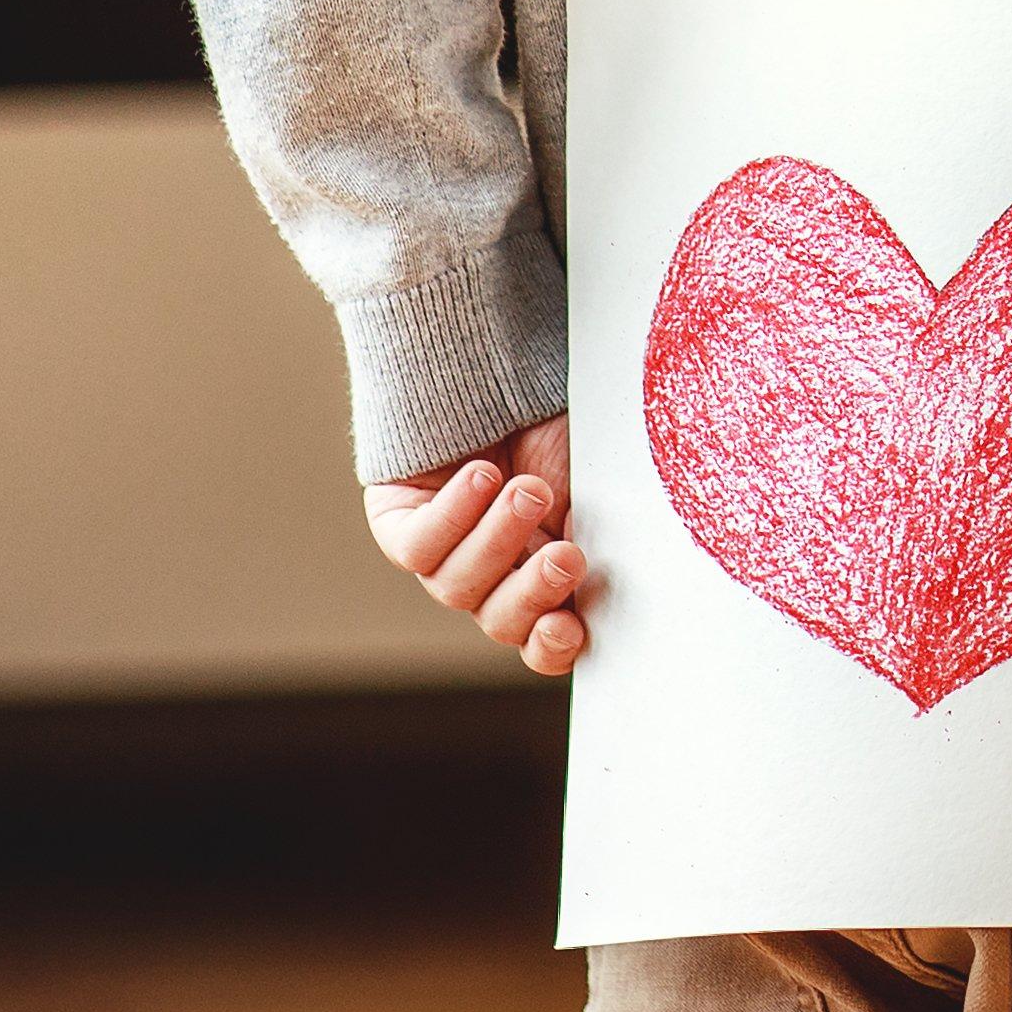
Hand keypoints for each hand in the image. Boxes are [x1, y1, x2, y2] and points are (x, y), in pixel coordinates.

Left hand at [368, 412, 587, 674]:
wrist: (497, 363)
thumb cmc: (554, 421)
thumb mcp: (594, 482)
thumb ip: (602, 534)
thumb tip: (610, 580)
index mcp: (542, 573)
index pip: (543, 637)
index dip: (553, 647)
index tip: (572, 629)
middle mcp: (490, 573)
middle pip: (500, 621)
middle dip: (533, 594)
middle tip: (566, 555)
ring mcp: (442, 554)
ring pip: (458, 587)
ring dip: (498, 541)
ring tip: (524, 488)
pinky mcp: (400, 526)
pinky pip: (419, 550)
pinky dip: (453, 517)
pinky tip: (481, 476)